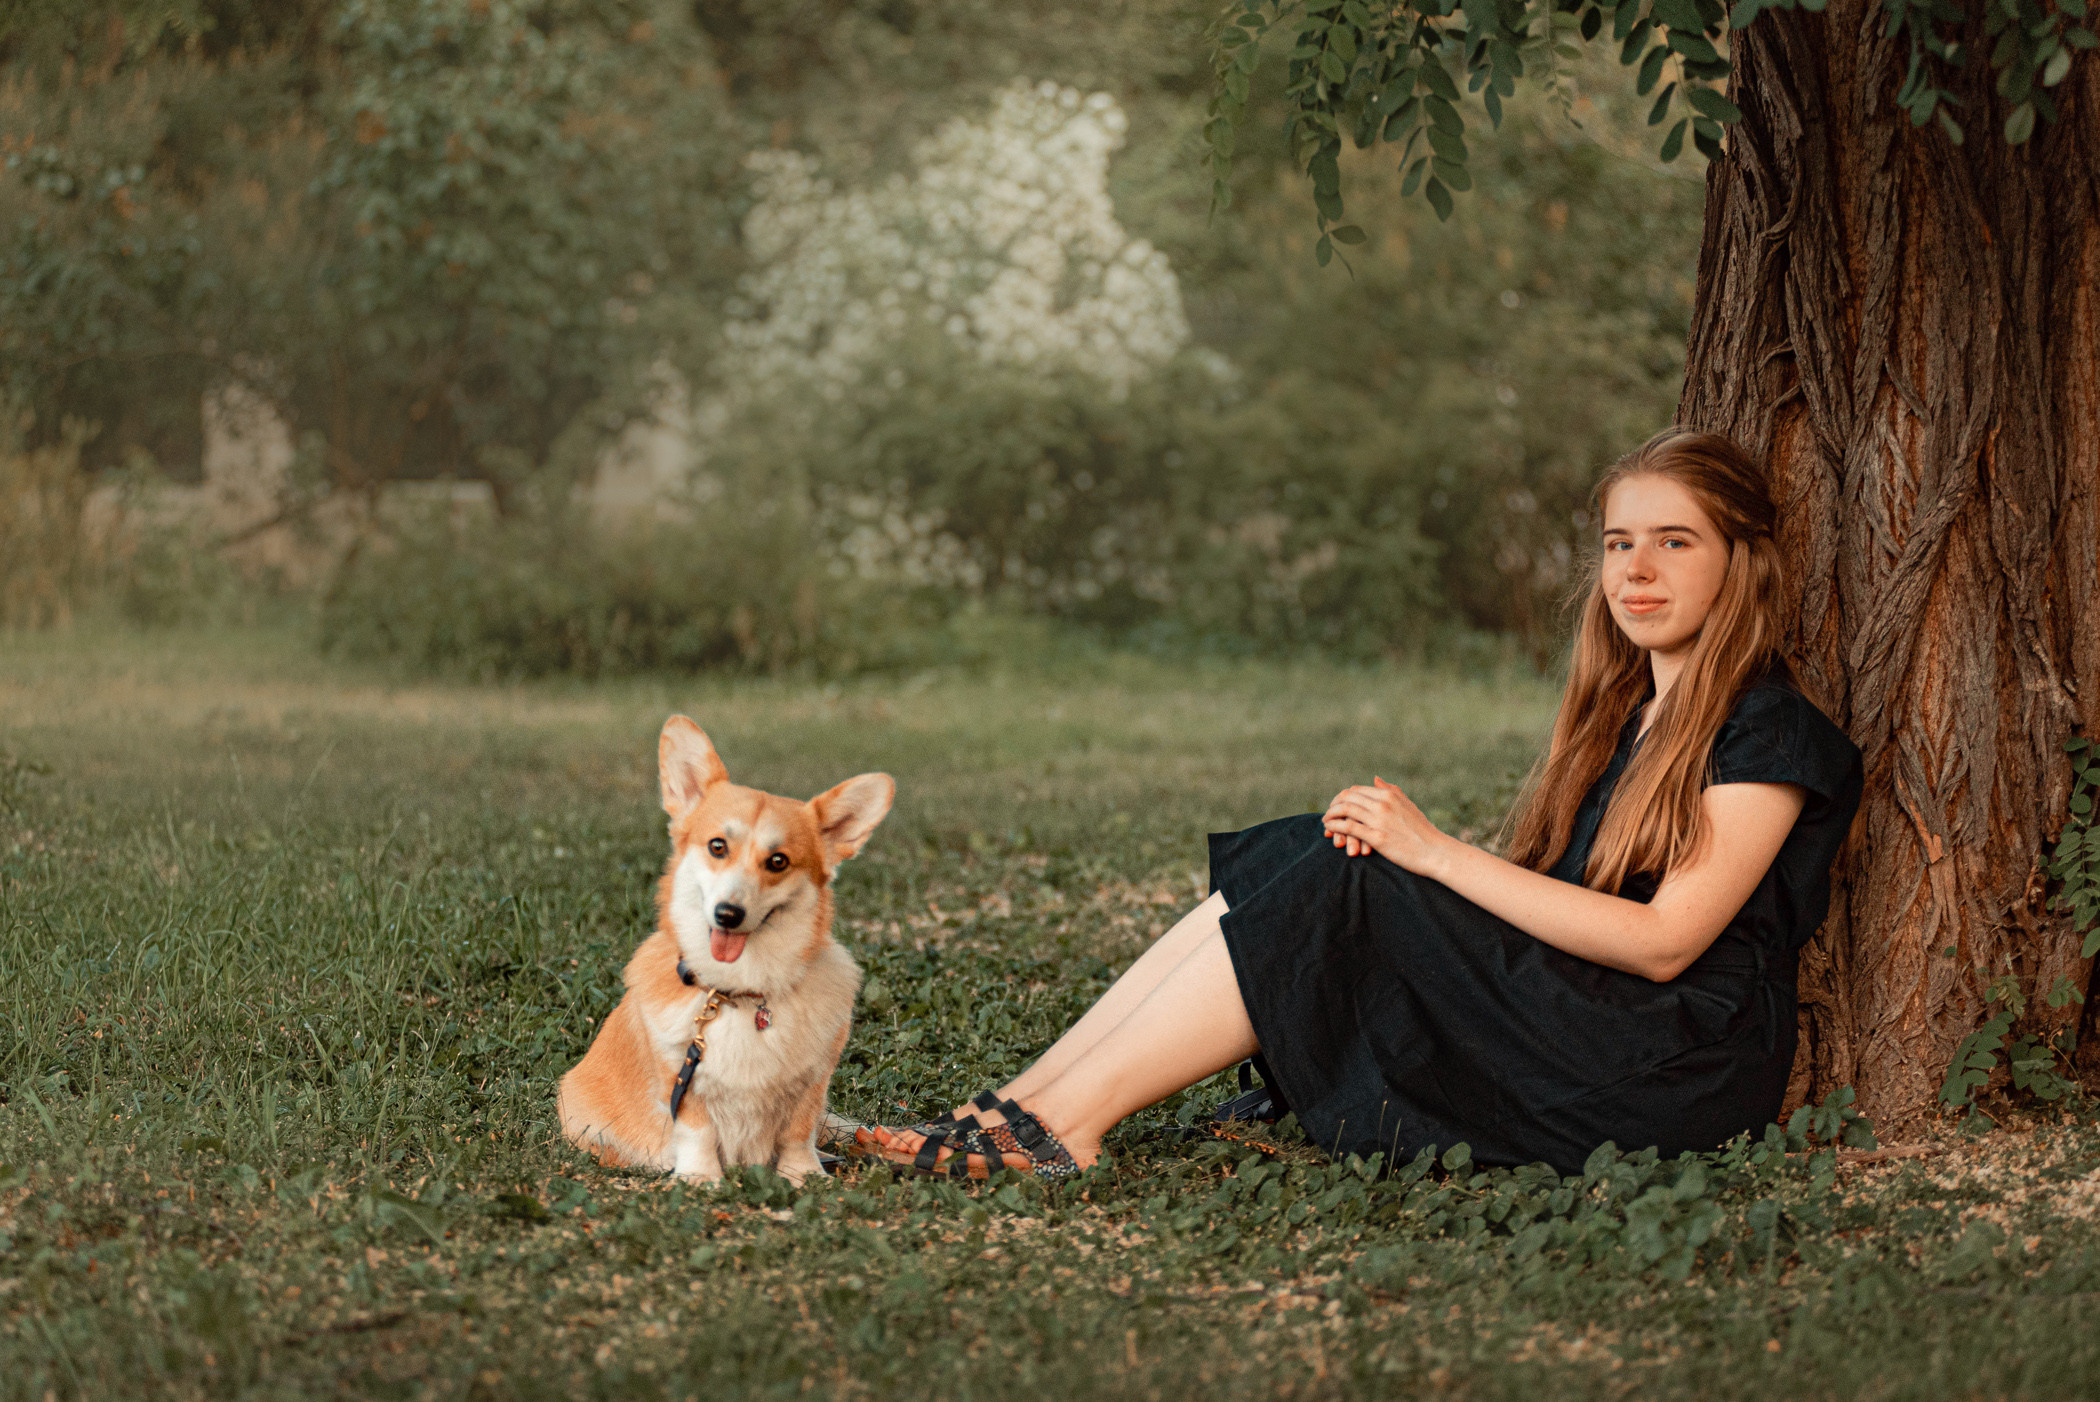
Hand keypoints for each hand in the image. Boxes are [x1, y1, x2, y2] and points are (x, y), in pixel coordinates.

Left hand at [1321, 776, 1449, 874]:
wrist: (1435, 852)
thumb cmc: (1423, 831)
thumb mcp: (1408, 805)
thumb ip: (1391, 791)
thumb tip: (1375, 778)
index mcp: (1390, 795)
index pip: (1356, 790)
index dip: (1342, 797)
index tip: (1337, 806)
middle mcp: (1383, 804)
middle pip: (1348, 797)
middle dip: (1333, 805)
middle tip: (1328, 813)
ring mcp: (1379, 820)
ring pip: (1345, 810)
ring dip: (1330, 815)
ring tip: (1325, 822)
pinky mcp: (1377, 837)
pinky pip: (1349, 827)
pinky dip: (1335, 826)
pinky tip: (1330, 830)